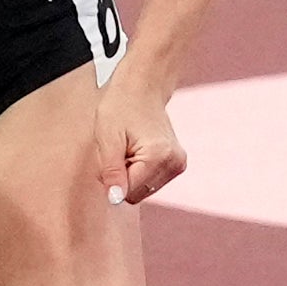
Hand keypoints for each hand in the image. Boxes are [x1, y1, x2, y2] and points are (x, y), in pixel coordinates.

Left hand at [90, 68, 188, 208]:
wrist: (144, 85)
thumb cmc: (122, 105)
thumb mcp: (107, 138)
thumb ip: (111, 172)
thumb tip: (115, 200)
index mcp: (158, 156)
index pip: (128, 193)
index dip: (114, 177)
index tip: (115, 153)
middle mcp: (174, 163)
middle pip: (137, 194)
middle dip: (124, 177)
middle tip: (122, 149)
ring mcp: (179, 164)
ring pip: (144, 190)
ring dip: (132, 174)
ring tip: (131, 147)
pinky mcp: (178, 164)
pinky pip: (151, 182)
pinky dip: (141, 170)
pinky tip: (140, 149)